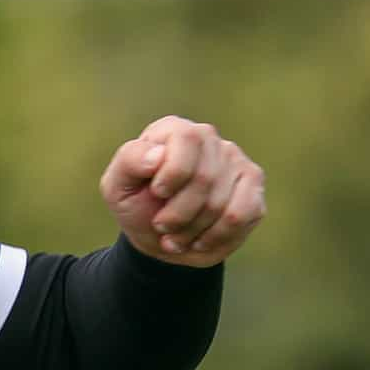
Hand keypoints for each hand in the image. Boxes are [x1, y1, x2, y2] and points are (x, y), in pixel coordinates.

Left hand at [100, 115, 266, 266]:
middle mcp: (208, 139)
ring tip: (176, 235)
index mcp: (173, 131)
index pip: (187, 139)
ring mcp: (235, 160)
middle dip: (177, 213)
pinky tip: (201, 239)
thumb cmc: (138, 207)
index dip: (173, 173)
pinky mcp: (252, 186)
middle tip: (161, 225)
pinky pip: (241, 215)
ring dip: (192, 230)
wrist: (160, 238)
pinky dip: (215, 236)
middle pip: (204, 178)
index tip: (157, 193)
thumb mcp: (117, 187)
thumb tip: (157, 155)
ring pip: (221, 203)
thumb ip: (129, 162)